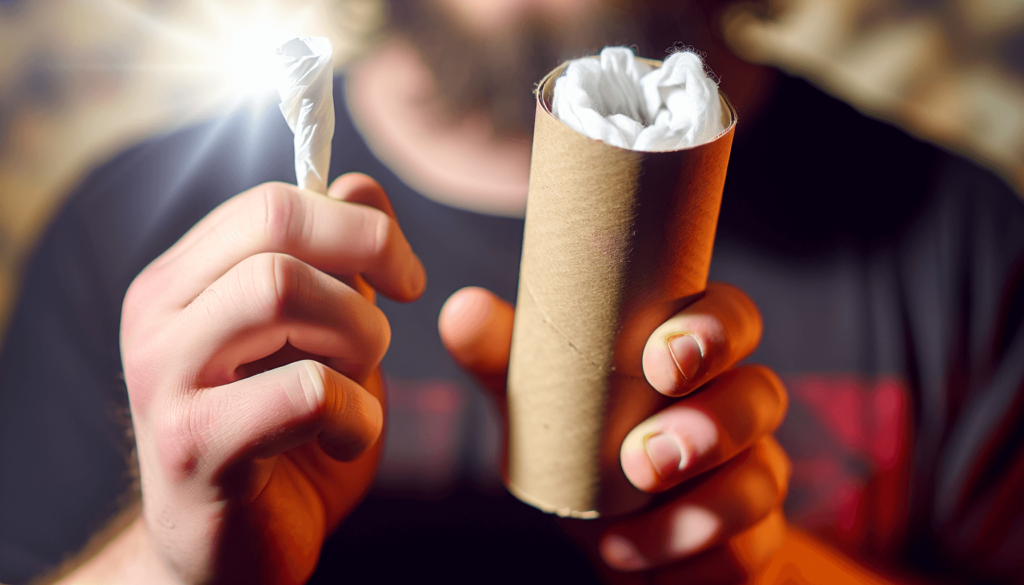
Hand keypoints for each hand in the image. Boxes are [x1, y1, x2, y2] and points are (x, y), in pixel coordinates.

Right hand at [121, 175, 424, 583]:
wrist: (234, 551)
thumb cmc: (284, 437)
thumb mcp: (322, 336)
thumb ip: (337, 262)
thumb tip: (359, 184)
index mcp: (184, 281)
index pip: (274, 203)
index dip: (360, 225)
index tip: (406, 275)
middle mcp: (158, 318)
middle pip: (277, 230)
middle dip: (366, 266)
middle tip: (389, 326)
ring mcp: (163, 381)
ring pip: (280, 291)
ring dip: (357, 335)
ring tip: (360, 384)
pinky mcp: (193, 448)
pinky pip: (303, 391)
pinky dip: (356, 414)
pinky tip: (347, 439)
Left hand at [439, 283, 788, 582]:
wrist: (618, 535)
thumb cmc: (583, 446)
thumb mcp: (541, 401)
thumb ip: (505, 357)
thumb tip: (461, 308)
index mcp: (692, 355)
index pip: (734, 319)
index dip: (716, 329)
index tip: (661, 360)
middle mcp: (735, 407)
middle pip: (763, 396)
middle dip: (711, 424)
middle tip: (641, 458)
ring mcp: (750, 476)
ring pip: (764, 482)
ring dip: (701, 508)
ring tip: (624, 531)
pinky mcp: (748, 543)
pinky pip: (748, 555)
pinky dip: (693, 564)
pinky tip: (636, 560)